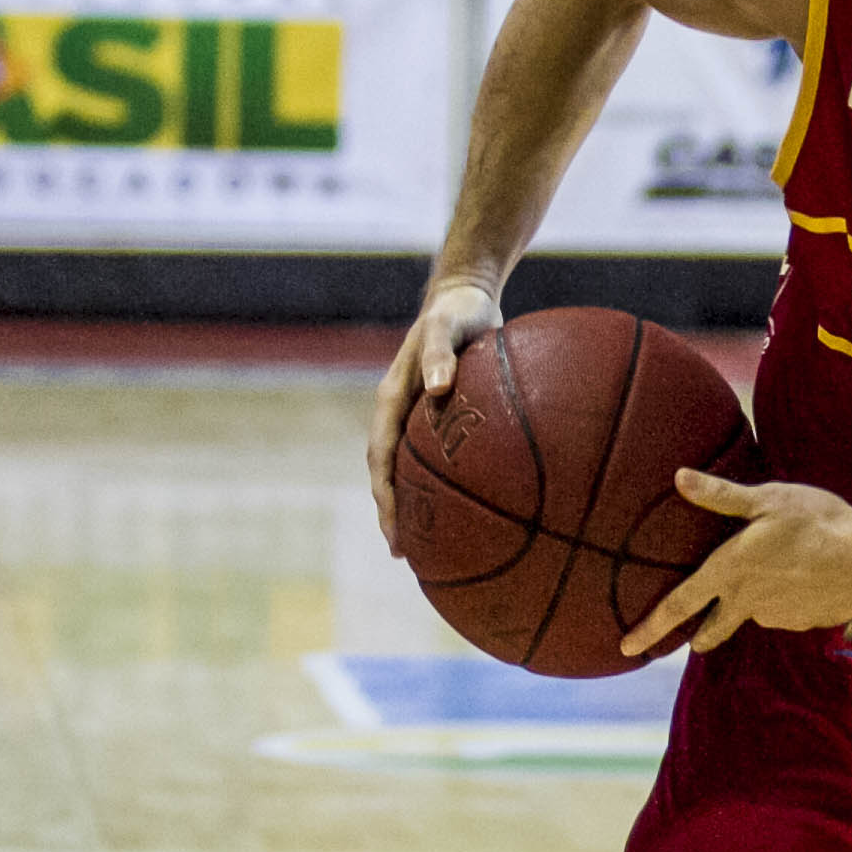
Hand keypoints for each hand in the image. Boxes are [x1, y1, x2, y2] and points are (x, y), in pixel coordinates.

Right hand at [370, 276, 503, 548]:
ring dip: (414, 504)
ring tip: (430, 544)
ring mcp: (417, 418)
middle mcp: (400, 414)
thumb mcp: (448, 326)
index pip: (381, 460)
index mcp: (392, 400)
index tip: (396, 533)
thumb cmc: (458, 312)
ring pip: (410, 470)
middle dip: (394, 514)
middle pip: (389, 474)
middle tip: (406, 554)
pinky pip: (437, 458)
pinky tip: (470, 507)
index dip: (386, 499)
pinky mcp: (438, 417)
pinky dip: (444, 484)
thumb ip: (442, 353)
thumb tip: (438, 387)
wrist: (465, 297)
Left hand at [622, 470, 851, 656]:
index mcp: (728, 571)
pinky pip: (785, 611)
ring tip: (781, 573)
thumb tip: (679, 478)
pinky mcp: (801, 623)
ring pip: (753, 612)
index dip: (650, 627)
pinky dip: (788, 600)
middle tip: (694, 639)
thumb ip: (721, 496)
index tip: (626, 646)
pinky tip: (807, 579)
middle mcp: (745, 601)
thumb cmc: (816, 522)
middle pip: (712, 627)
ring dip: (756, 601)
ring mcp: (774, 616)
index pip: (679, 605)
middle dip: (700, 635)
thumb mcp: (767, 500)